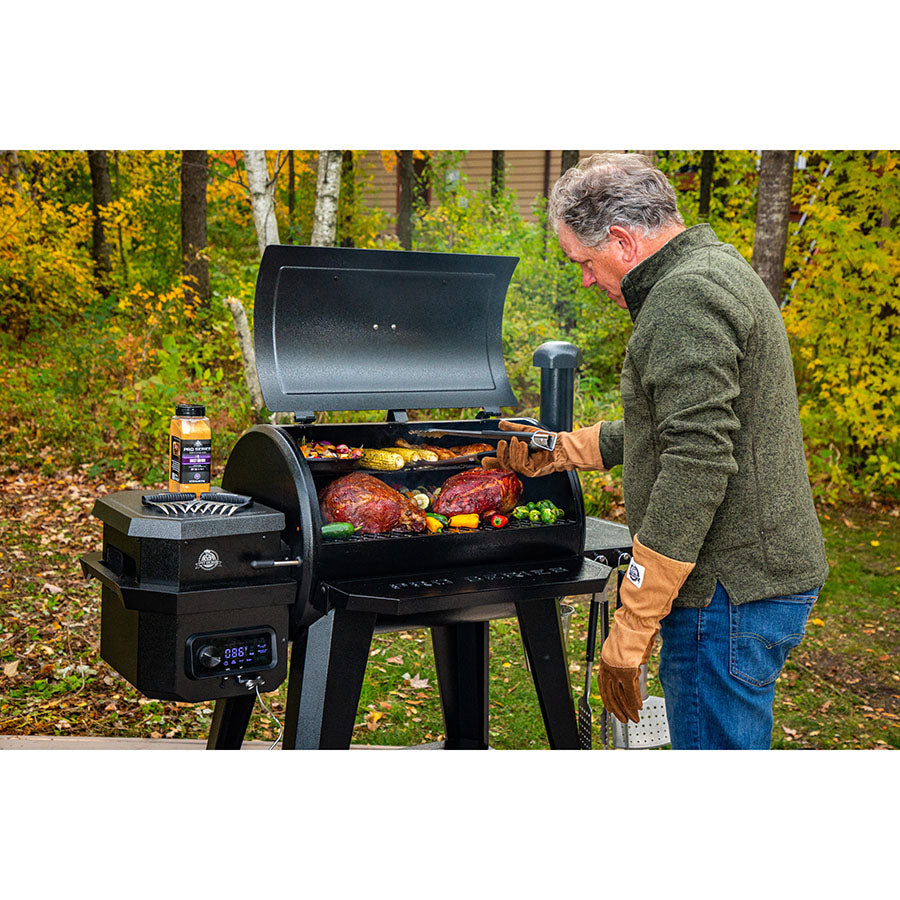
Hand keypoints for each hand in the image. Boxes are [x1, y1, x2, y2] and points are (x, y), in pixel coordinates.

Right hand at [482, 421, 604, 476]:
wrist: (560, 446)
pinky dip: (521, 454)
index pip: (499, 461)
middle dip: (500, 453)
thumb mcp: (526, 431)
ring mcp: (525, 469)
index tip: (481, 458)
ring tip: (516, 440)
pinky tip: (524, 446)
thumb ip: (512, 428)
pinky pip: (521, 465)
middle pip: (503, 464)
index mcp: (516, 456)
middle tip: (502, 442)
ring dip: (513, 451)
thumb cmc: (546, 440)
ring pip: (511, 464)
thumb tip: (501, 424)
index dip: (490, 461)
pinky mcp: (532, 472)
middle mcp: (519, 464)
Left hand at [597, 536, 694, 721]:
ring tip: (632, 718)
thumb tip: (636, 665)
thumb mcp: (632, 642)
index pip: (604, 682)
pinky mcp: (628, 666)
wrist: (640, 613)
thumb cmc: (638, 623)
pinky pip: (630, 689)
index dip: (609, 697)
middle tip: (622, 719)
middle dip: (616, 707)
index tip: (613, 707)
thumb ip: (631, 656)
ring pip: (619, 694)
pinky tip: (638, 707)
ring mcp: (617, 664)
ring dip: (626, 708)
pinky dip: (634, 700)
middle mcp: (609, 660)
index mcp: (608, 654)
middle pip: (609, 691)